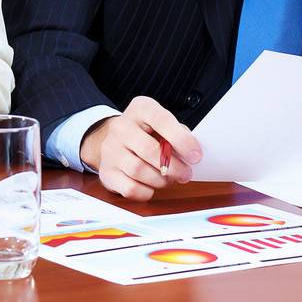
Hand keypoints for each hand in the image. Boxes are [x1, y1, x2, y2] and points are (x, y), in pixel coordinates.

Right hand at [79, 96, 202, 201]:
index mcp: (140, 109)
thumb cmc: (147, 133)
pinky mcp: (106, 172)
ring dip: (161, 180)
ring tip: (168, 179)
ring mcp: (110, 149)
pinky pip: (129, 188)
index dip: (181, 140)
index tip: (195, 156)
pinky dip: (146, 192)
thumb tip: (192, 153)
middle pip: (149, 149)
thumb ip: (179, 134)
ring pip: (138, 170)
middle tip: (186, 174)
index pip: (161, 120)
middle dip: (173, 166)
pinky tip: (151, 186)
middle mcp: (121, 126)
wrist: (115, 140)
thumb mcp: (163, 124)